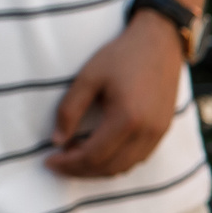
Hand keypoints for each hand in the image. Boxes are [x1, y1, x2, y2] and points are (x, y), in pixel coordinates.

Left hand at [45, 11, 184, 176]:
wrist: (160, 42)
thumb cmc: (122, 56)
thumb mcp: (88, 77)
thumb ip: (69, 110)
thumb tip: (56, 141)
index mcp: (126, 118)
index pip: (92, 156)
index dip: (68, 164)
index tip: (48, 160)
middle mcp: (146, 132)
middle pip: (109, 168)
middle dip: (80, 170)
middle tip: (59, 162)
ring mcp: (158, 133)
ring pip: (124, 168)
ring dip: (98, 169)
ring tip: (77, 156)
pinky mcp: (163, 131)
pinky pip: (137, 158)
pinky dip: (116, 161)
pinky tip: (100, 150)